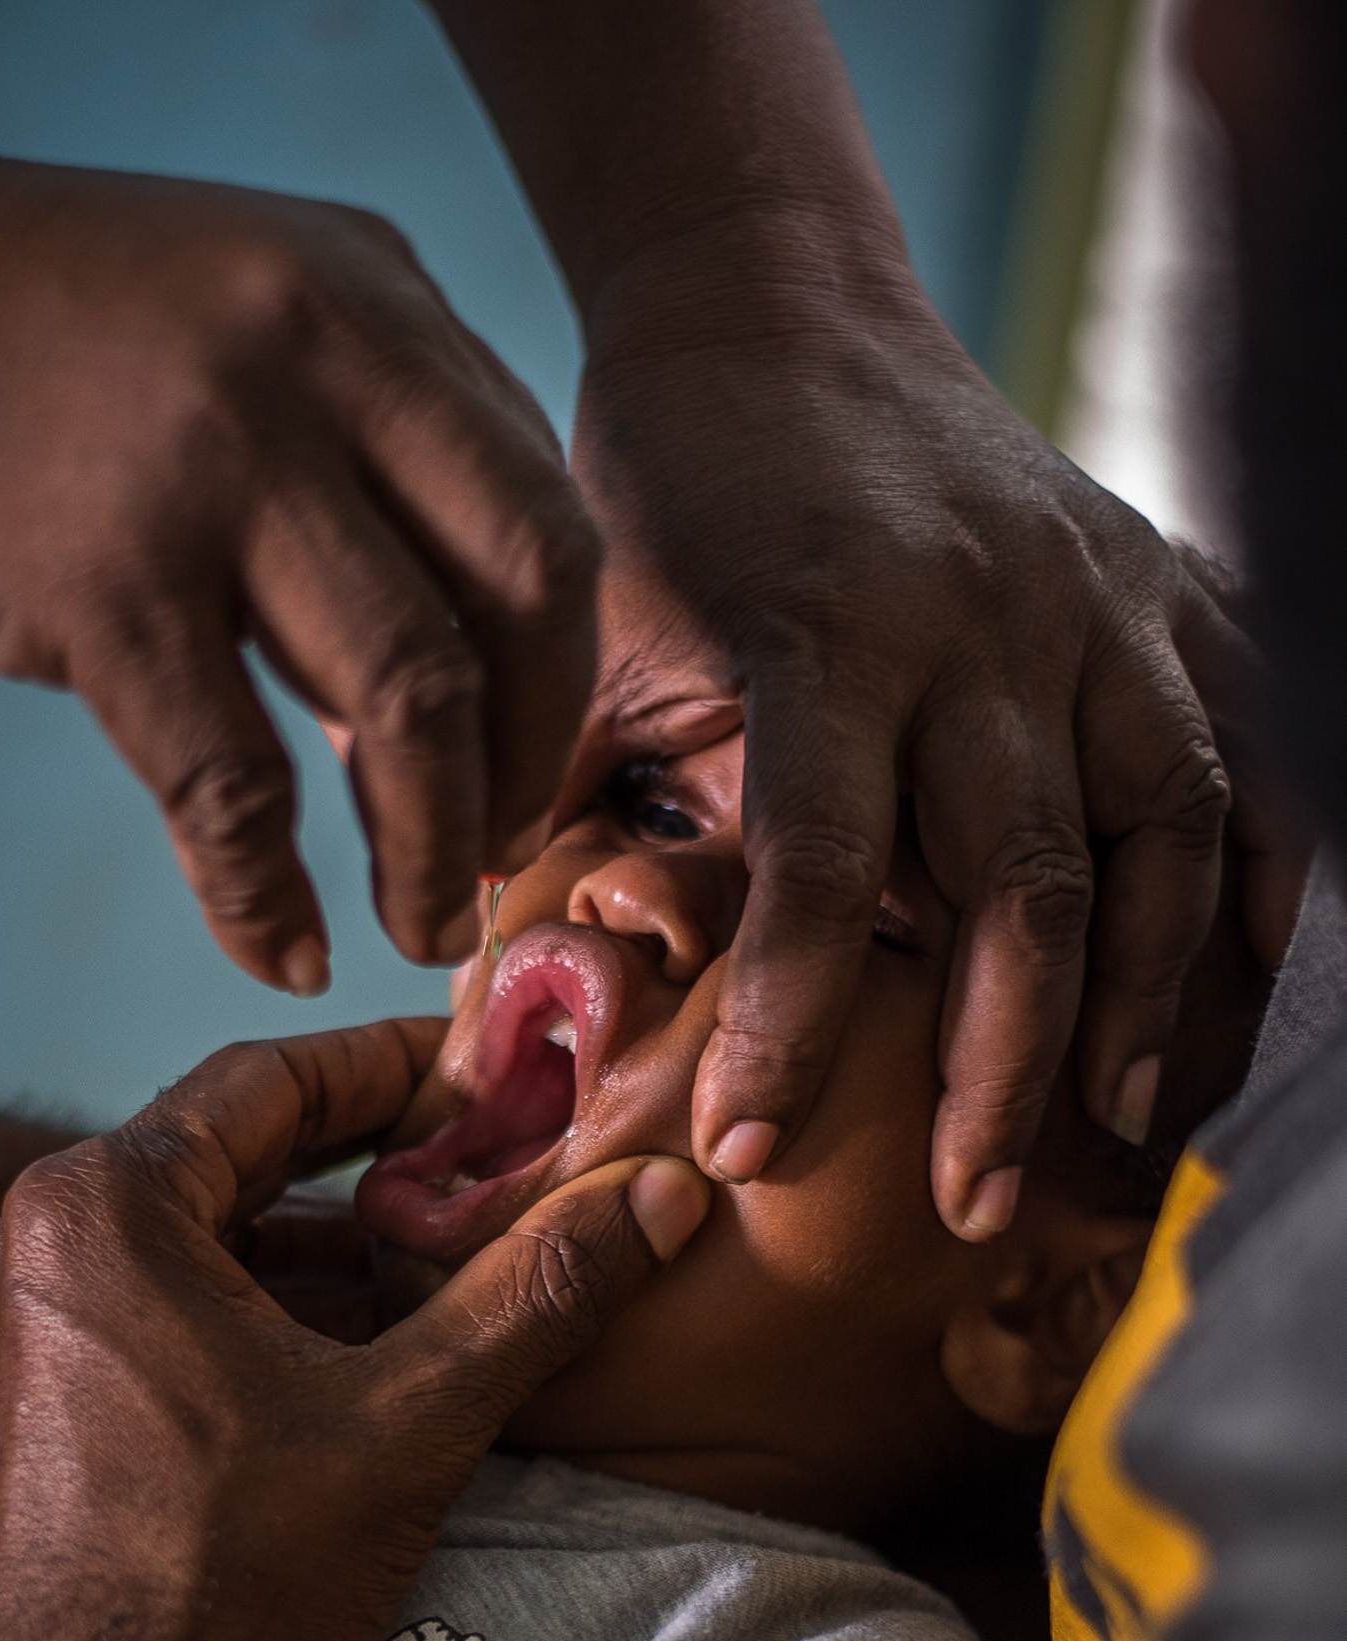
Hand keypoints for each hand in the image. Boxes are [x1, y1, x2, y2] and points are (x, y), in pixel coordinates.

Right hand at [0, 134, 599, 983]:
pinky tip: (284, 948)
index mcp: (381, 304)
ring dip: (431, 851)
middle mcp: (324, 361)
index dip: (561, 679)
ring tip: (422, 928)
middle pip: (530, 593)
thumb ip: (386, 458)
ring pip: (410, 697)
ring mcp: (216, 467)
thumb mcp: (264, 334)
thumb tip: (485, 658)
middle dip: (531, 758)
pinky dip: (268, 896)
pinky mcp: (103, 582)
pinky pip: (232, 788)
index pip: (547, 516)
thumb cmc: (59, 347)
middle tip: (494, 855)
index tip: (526, 771)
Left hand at [0, 1019, 707, 1640]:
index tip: (478, 1065)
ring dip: (318, 1243)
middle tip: (479, 1156)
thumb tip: (661, 1196)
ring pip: (199, 1239)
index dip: (388, 1066)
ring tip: (438, 1258)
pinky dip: (259, 1308)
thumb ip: (537, 1292)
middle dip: (363, 1158)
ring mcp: (23, 1327)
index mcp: (100, 1209)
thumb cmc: (231, 1584)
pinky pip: (161, 1306)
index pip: (265, 1081)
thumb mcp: (411, 1420)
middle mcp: (36, 1246)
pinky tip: (356, 1349)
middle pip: (230, 1156)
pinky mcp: (33, 1399)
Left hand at [571, 226, 1236, 1234]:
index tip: (745, 1150)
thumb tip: (510, 975)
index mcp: (830, 628)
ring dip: (1146, 997)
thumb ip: (575, 791)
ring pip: (1162, 828)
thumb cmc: (673, 493)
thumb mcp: (598, 630)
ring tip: (1111, 1127)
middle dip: (1000, 1066)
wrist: (779, 309)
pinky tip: (1235, 974)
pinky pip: (1246, 743)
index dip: (787, 1019)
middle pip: (1027, 879)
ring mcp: (1097, 600)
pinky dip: (1256, 867)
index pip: (824, 859)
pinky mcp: (1161, 586)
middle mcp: (991, 620)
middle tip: (968, 1206)